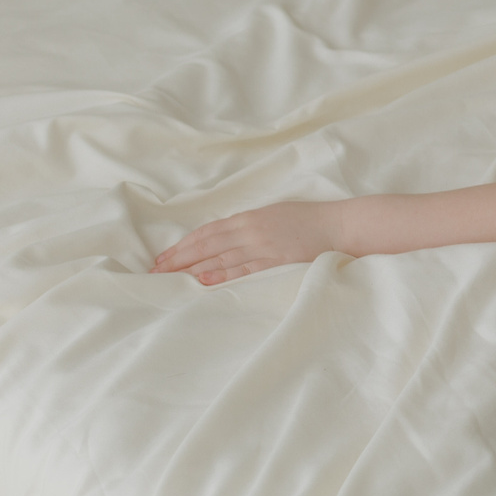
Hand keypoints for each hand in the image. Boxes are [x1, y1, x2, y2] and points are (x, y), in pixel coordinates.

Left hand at [152, 201, 348, 284]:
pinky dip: (222, 275)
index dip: (183, 245)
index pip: (207, 231)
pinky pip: (244, 269)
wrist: (340, 226)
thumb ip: (249, 225)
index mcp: (250, 217)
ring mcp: (264, 247)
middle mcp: (251, 230)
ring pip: (220, 258)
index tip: (164, 257)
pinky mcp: (277, 262)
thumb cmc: (309, 220)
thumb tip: (224, 238)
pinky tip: (203, 280)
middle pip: (207, 245)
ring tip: (170, 279)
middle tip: (156, 271)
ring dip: (193, 269)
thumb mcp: (274, 215)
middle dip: (179, 258)